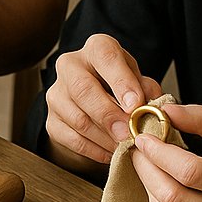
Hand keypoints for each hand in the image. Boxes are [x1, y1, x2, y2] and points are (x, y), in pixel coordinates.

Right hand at [46, 33, 162, 166]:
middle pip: (82, 89)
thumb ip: (147, 90)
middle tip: (128, 133)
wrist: (96, 103)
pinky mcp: (51, 120)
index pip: (105, 57)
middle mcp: (70, 66)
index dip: (121, 81)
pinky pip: (72, 138)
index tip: (136, 104)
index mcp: (96, 49)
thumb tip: (149, 106)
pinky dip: (94, 150)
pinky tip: (110, 152)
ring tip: (124, 146)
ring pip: (77, 118)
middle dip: (108, 114)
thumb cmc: (121, 87)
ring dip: (104, 137)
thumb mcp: (138, 81)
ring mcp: (56, 93)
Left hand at [131, 103, 201, 201]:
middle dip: (146, 168)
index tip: (145, 135)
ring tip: (149, 163)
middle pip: (173, 197)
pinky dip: (160, 201)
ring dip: (148, 184)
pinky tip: (165, 183)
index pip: (192, 172)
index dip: (160, 152)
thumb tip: (168, 112)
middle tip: (139, 148)